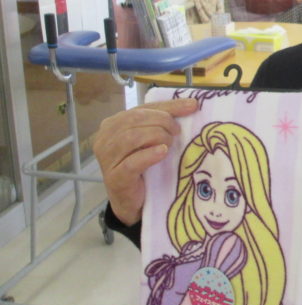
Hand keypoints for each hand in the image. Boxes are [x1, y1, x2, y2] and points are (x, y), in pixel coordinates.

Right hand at [93, 98, 197, 225]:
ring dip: (156, 136)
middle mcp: (105, 138)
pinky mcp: (114, 178)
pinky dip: (149, 155)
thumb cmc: (143, 165)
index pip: (142, 108)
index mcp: (113, 124)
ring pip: (131, 138)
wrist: (133, 201)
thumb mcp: (153, 138)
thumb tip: (192, 103)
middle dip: (162, 122)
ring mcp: (107, 159)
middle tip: (177, 131)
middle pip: (134, 120)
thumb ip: (166, 119)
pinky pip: (131, 162)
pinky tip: (162, 152)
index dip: (168, 106)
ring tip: (170, 144)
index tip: (193, 106)